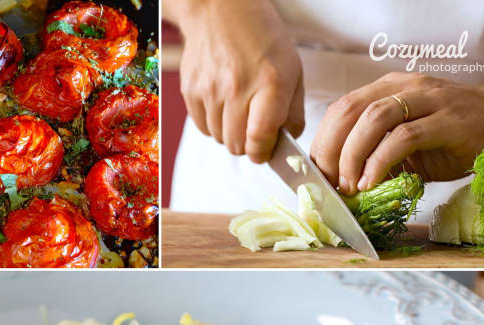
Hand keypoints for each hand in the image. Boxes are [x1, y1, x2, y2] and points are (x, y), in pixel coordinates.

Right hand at [165, 0, 303, 162]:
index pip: (259, 139)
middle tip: (253, 127)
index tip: (265, 150)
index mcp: (269, 83)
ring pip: (219, 139)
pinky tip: (222, 104)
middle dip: (247, 144)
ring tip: (238, 108)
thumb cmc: (261, 40)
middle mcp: (237, 88)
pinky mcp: (191, 91)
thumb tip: (285, 144)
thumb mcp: (293, 71)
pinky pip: (203, 127)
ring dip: (230, 132)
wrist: (221, 11)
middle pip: (236, 146)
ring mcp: (210, 90)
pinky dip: (214, 123)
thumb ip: (292, 112)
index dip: (262, 152)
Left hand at [311, 72, 483, 194]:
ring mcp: (427, 99)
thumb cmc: (447, 136)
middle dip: (330, 150)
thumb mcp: (401, 143)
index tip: (317, 174)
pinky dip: (380, 162)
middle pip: (349, 111)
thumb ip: (372, 153)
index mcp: (385, 89)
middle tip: (329, 182)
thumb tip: (339, 182)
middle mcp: (403, 87)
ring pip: (373, 119)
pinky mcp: (447, 120)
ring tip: (349, 185)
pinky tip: (371, 181)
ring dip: (352, 156)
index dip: (322, 143)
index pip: (340, 110)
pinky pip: (403, 138)